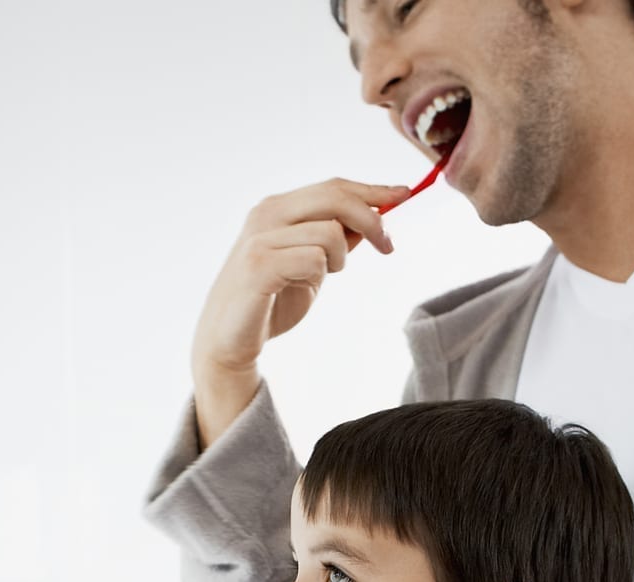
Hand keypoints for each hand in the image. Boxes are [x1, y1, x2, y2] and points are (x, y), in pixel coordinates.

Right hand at [191, 178, 408, 440]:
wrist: (228, 341)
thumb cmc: (270, 302)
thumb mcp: (311, 265)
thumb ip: (336, 239)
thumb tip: (376, 216)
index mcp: (278, 208)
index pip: (333, 187)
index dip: (372, 190)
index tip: (405, 195)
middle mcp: (266, 214)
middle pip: (335, 197)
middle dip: (372, 219)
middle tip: (388, 246)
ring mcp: (260, 238)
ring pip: (330, 232)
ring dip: (338, 259)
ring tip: (318, 278)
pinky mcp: (258, 266)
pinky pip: (313, 260)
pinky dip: (317, 276)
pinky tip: (299, 288)